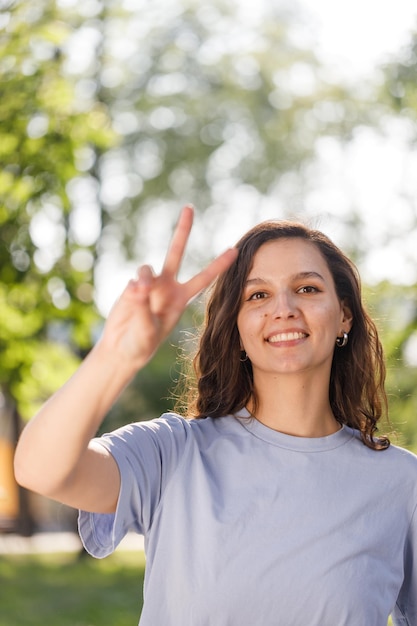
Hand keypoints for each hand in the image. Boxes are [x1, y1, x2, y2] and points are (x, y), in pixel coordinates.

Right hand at [100, 205, 237, 370]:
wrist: (120, 349)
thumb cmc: (140, 346)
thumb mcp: (148, 333)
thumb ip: (144, 309)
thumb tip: (139, 285)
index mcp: (180, 298)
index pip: (204, 278)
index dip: (219, 265)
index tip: (235, 250)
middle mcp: (166, 286)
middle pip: (176, 252)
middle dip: (183, 230)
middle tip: (189, 208)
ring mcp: (148, 285)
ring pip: (147, 269)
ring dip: (146, 279)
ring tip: (142, 293)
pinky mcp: (130, 287)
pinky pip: (134, 281)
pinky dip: (133, 290)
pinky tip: (132, 299)